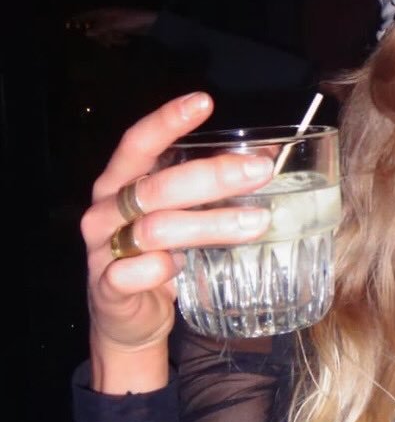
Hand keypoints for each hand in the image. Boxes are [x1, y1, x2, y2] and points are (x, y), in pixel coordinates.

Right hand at [66, 7, 158, 46]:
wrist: (153, 23)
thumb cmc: (135, 20)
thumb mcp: (117, 24)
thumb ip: (102, 28)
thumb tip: (88, 33)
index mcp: (106, 12)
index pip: (89, 15)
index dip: (79, 19)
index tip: (69, 23)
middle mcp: (110, 16)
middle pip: (97, 27)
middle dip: (101, 35)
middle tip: (107, 43)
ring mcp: (116, 23)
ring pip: (106, 33)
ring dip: (112, 38)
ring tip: (121, 40)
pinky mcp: (123, 29)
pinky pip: (115, 36)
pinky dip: (119, 40)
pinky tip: (126, 41)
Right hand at [83, 92, 274, 390]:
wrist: (130, 320)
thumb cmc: (160, 258)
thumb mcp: (183, 218)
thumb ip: (209, 191)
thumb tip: (266, 158)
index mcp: (121, 184)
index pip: (138, 143)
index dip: (168, 121)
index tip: (204, 101)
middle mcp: (105, 210)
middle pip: (158, 185)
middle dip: (213, 176)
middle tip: (260, 171)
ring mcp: (102, 248)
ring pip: (155, 228)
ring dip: (210, 224)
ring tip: (257, 223)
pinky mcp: (108, 287)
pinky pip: (130, 273)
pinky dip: (156, 268)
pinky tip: (179, 266)